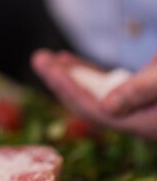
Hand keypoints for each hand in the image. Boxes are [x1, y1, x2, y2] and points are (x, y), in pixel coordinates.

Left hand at [31, 49, 156, 139]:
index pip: (94, 108)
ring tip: (46, 57)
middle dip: (60, 81)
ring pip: (92, 93)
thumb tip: (107, 107)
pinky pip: (102, 86)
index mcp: (140, 122)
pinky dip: (85, 73)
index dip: (70, 88)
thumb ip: (140, 92)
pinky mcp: (136, 93)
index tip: (50, 70)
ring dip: (69, 75)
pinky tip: (67, 61)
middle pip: (86, 102)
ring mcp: (133, 107)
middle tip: (39, 59)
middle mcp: (133, 119)